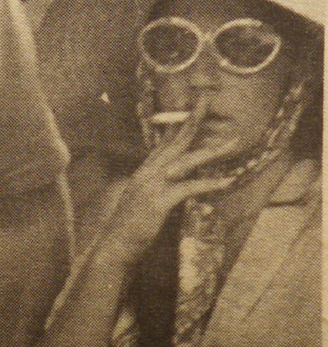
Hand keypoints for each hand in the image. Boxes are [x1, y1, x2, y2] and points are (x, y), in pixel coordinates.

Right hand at [92, 96, 239, 269]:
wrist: (114, 245)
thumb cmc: (130, 226)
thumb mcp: (142, 200)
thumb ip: (157, 186)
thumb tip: (173, 180)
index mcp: (144, 171)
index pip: (163, 141)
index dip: (179, 123)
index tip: (193, 107)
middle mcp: (147, 173)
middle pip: (175, 141)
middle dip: (193, 120)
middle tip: (208, 101)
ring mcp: (151, 186)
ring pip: (185, 161)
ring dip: (211, 150)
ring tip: (233, 141)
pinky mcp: (158, 202)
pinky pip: (188, 188)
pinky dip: (208, 183)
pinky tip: (226, 181)